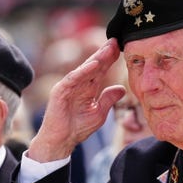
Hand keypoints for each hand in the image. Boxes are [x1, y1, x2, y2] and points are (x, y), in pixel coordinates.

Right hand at [28, 38, 125, 161]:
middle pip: (93, 65)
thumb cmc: (77, 128)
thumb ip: (109, 99)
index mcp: (87, 88)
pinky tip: (95, 64)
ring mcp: (68, 86)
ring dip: (96, 58)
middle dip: (104, 53)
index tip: (122, 48)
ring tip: (108, 48)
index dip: (110, 59)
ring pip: (84, 69)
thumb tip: (122, 89)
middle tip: (115, 41)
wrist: (61, 141)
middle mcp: (78, 84)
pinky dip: (83, 71)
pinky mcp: (60, 92)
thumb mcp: (99, 113)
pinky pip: (73, 79)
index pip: (100, 70)